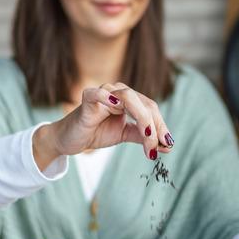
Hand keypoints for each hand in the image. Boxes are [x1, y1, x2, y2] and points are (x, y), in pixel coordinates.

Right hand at [33, 82, 174, 168]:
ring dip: (142, 120)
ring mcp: (103, 93)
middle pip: (144, 104)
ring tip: (147, 138)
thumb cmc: (96, 132)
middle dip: (154, 127)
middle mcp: (118, 91)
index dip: (161, 126)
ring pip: (129, 98)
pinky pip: (98, 94)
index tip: (168, 146)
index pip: (151, 108)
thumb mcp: (124, 134)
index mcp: (129, 98)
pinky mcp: (87, 99)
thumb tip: (167, 146)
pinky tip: (116, 107)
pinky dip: (107, 98)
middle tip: (156, 147)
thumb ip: (143, 137)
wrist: (71, 139)